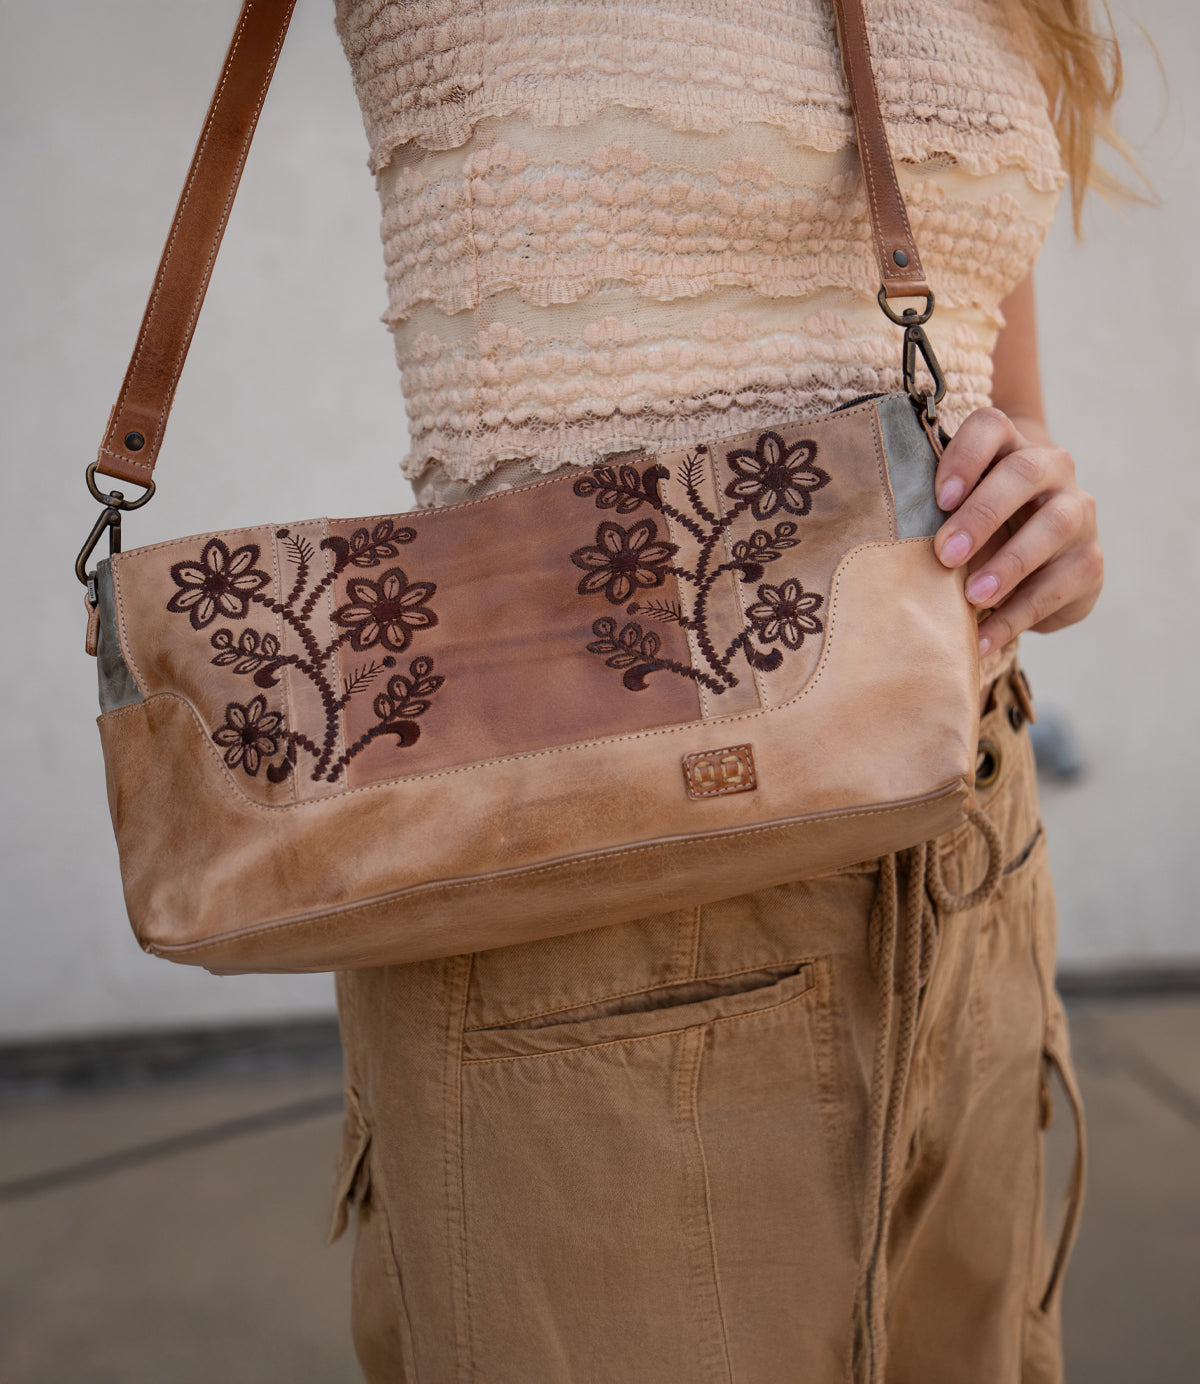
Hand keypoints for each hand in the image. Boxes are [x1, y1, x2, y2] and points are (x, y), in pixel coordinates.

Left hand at [932, 407, 1103, 656]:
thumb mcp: (954, 516)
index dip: (965, 457)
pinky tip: (982, 641)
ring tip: (973, 598)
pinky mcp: (1089, 562)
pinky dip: (1016, 617)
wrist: (1040, 563)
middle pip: (1023, 473)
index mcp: (1009, 446)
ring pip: (1053, 527)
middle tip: (945, 554)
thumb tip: (877, 543)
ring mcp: (1077, 512)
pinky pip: (1057, 587)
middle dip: (982, 514)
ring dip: (1009, 564)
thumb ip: (928, 514)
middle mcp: (1051, 469)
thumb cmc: (978, 531)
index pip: (991, 427)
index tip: (938, 498)